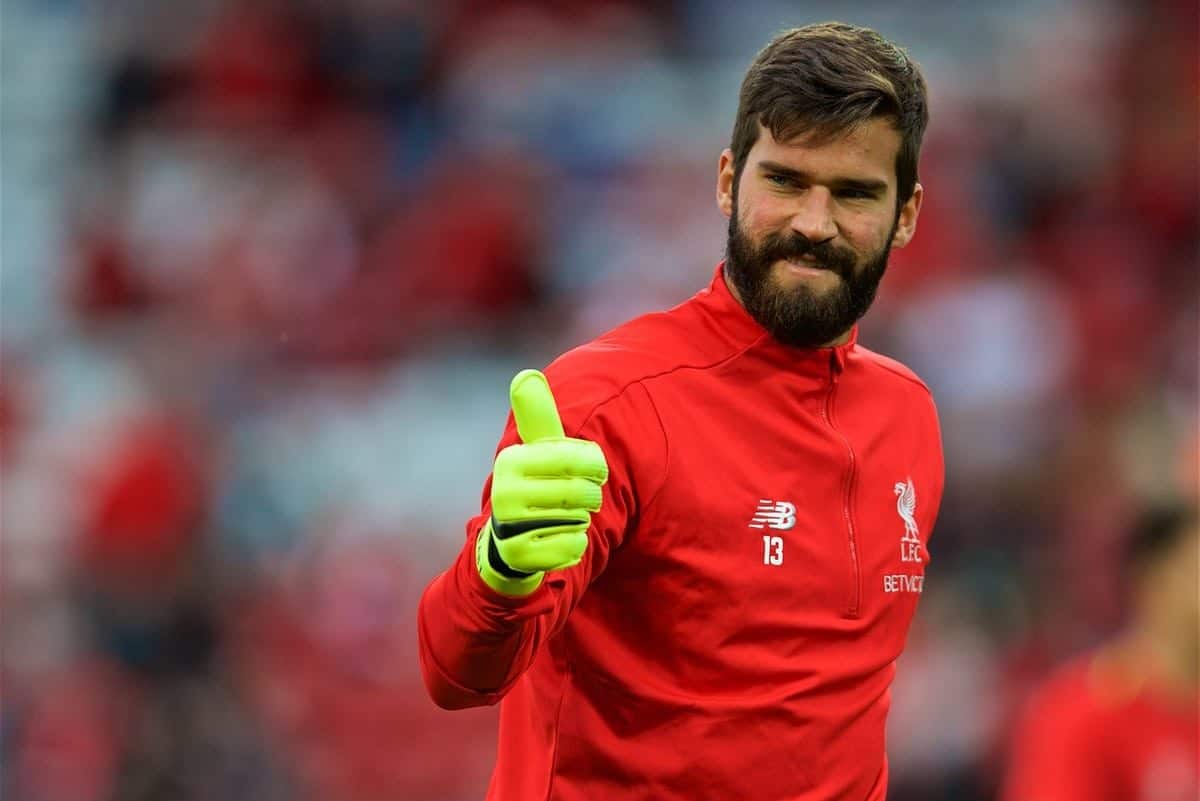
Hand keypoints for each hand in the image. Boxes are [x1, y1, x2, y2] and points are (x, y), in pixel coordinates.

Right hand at [475, 370, 608, 595]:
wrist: (510, 541)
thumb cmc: (536, 484)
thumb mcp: (537, 449)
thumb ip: (537, 415)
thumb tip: (526, 375)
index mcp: (513, 460)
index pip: (577, 459)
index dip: (595, 467)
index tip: (594, 471)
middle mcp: (504, 492)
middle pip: (579, 493)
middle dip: (590, 498)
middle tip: (583, 500)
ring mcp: (509, 527)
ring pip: (577, 521)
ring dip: (580, 521)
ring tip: (564, 518)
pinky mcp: (520, 556)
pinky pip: (572, 547)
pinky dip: (576, 545)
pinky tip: (561, 540)